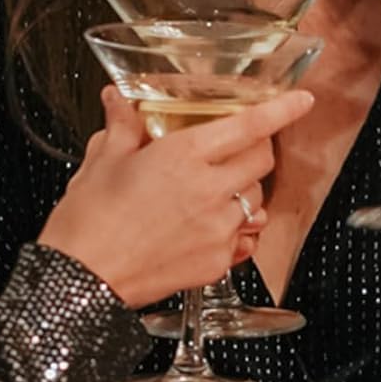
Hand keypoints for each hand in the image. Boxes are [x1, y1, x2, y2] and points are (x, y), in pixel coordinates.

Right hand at [38, 85, 312, 308]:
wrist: (79, 282)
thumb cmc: (87, 222)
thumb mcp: (103, 161)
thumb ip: (122, 125)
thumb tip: (120, 100)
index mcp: (183, 156)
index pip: (250, 125)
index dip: (282, 109)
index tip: (301, 99)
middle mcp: (209, 191)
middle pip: (262, 160)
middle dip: (258, 147)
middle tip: (237, 145)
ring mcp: (218, 230)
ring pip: (256, 199)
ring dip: (244, 188)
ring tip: (212, 190)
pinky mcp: (216, 263)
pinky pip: (243, 237)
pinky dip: (233, 226)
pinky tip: (206, 224)